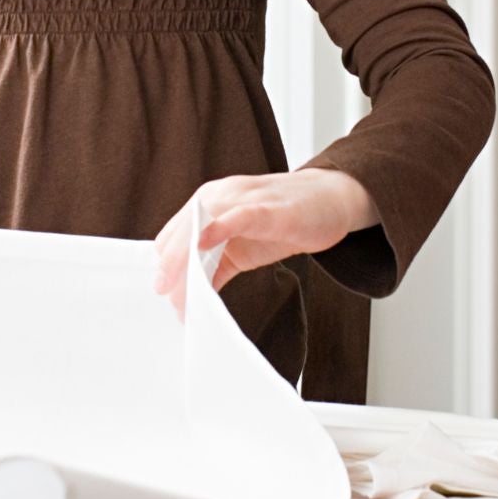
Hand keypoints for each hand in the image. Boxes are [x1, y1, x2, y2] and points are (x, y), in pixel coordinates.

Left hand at [151, 167, 378, 305]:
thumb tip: (188, 297)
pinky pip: (236, 215)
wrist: (331, 199)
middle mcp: (219, 196)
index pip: (173, 236)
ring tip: (183, 295)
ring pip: (201, 227)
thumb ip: (215, 266)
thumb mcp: (242, 249)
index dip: (167, 267)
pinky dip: (217, 228)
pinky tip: (203, 245)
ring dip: (186, 262)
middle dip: (172, 271)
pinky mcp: (268, 208)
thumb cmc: (285, 221)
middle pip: (180, 234)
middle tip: (172, 302)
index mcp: (209, 203)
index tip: (166, 294)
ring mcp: (243, 199)